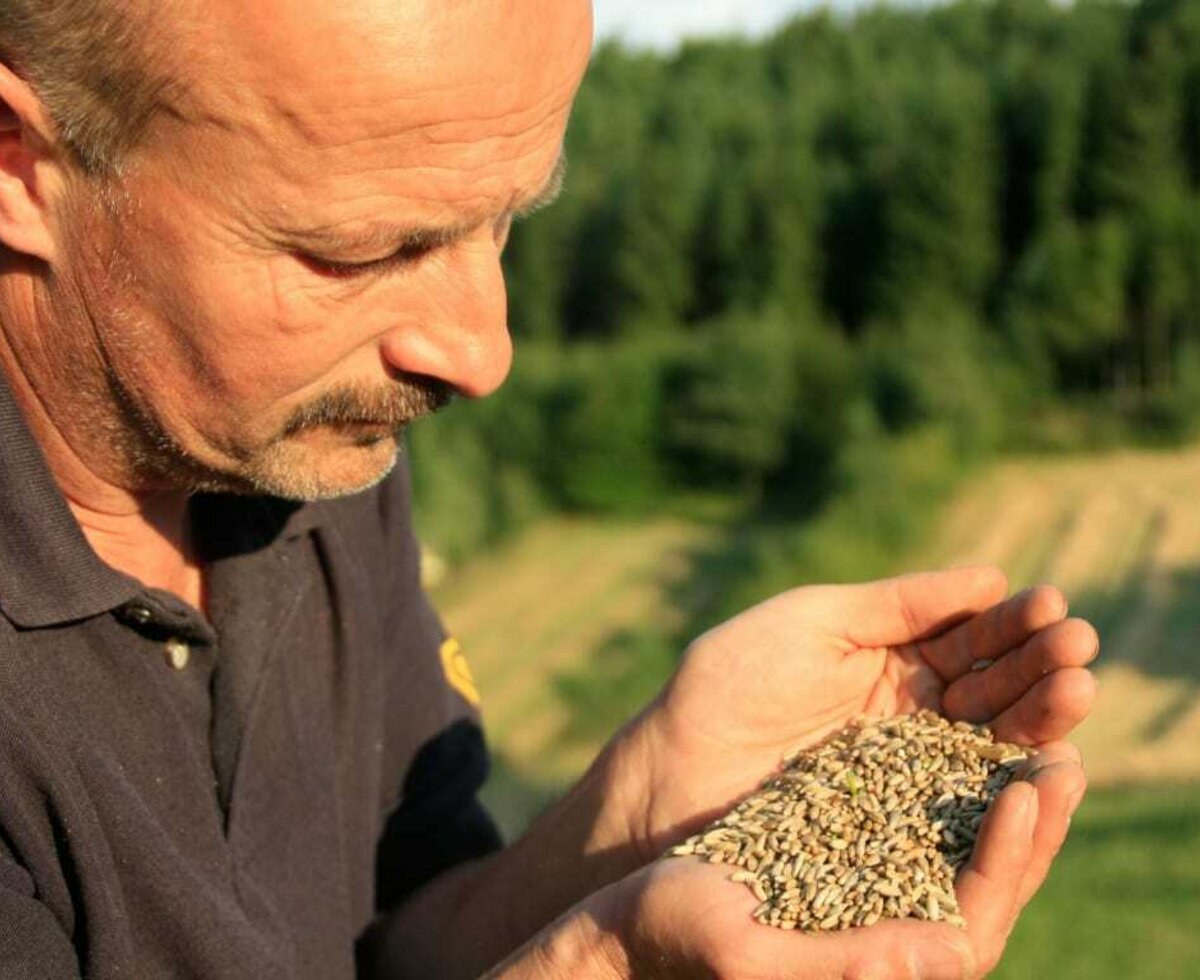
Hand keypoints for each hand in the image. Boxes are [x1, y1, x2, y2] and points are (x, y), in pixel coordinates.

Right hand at [603, 744, 1083, 979]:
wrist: (631, 915)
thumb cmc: (677, 939)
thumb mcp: (755, 954)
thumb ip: (850, 964)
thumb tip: (954, 955)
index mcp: (883, 965)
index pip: (976, 914)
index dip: (1015, 855)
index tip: (1031, 788)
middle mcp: (893, 924)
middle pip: (987, 871)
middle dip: (1031, 811)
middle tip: (1065, 745)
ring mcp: (875, 880)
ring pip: (962, 830)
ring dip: (999, 776)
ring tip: (1030, 721)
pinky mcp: (850, 842)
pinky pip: (919, 803)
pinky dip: (948, 762)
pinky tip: (963, 715)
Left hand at [614, 566, 1096, 857]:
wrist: (673, 771)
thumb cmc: (729, 683)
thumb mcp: (812, 622)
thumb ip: (895, 605)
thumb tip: (988, 577)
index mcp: (888, 657)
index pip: (967, 636)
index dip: (1010, 621)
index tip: (1047, 601)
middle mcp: (909, 711)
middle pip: (993, 685)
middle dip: (1038, 662)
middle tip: (1075, 642)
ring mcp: (907, 767)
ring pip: (991, 739)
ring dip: (1040, 711)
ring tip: (1076, 682)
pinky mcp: (899, 819)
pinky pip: (965, 798)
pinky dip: (1009, 777)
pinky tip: (1045, 753)